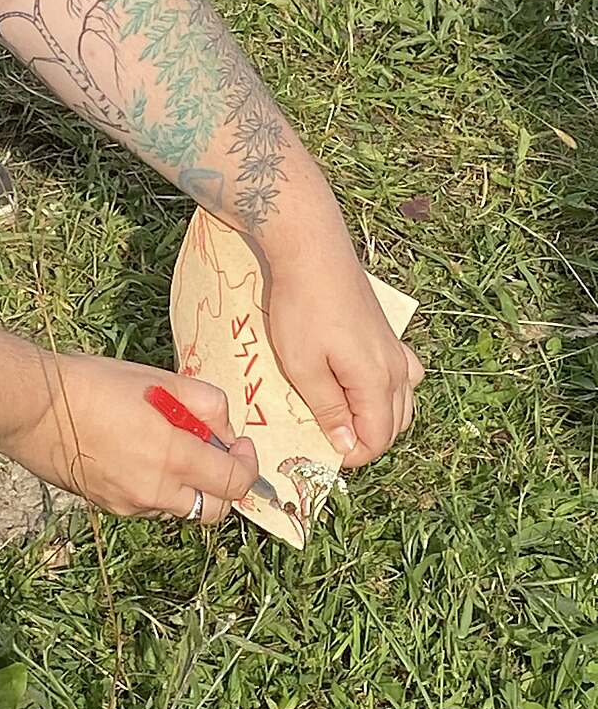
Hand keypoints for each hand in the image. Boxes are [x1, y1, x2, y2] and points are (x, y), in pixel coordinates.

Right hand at [2, 353, 257, 521]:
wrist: (37, 407)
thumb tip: (226, 429)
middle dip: (224, 484)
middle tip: (215, 451)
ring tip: (172, 446)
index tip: (241, 444)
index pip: (234, 483)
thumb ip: (207, 404)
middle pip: (215, 510)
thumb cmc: (98, 386)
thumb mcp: (162, 381)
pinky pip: (151, 506)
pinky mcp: (109, 506)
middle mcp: (155, 492)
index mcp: (173, 458)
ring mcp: (130, 504)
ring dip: (191, 485)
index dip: (248, 464)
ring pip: (181, 508)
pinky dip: (162, 487)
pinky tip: (144, 455)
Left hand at [268, 254, 423, 466]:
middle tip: (329, 433)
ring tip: (344, 414)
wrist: (315, 254)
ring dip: (379, 418)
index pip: (378, 439)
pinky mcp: (389, 335)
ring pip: (404, 402)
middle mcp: (397, 369)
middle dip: (366, 439)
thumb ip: (327, 409)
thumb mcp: (304, 368)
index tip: (322, 449)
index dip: (353, 454)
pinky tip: (364, 383)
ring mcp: (397, 350)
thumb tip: (346, 445)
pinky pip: (405, 376)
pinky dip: (389, 392)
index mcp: (376, 382)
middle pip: (395, 425)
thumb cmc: (303, 309)